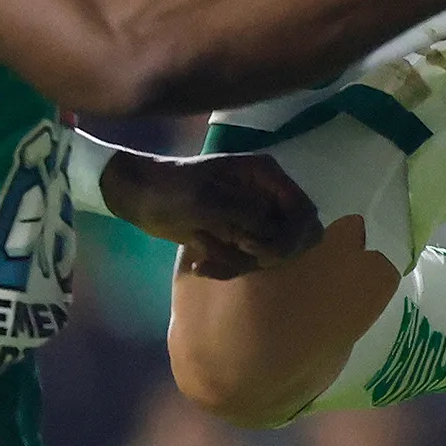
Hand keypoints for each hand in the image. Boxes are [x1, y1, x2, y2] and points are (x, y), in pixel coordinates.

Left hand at [107, 151, 322, 279]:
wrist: (141, 198)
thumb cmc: (173, 189)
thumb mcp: (208, 198)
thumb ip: (246, 214)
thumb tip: (274, 234)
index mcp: (267, 177)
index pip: (304, 211)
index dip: (290, 236)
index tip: (256, 249)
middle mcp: (268, 197)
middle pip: (298, 236)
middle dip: (269, 253)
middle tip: (239, 252)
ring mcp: (255, 219)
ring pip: (271, 254)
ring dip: (238, 261)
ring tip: (205, 252)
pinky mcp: (239, 237)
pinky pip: (249, 262)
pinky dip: (226, 268)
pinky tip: (200, 265)